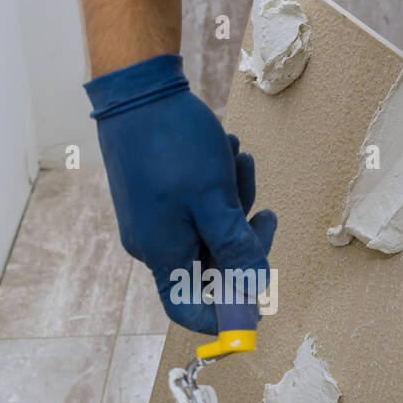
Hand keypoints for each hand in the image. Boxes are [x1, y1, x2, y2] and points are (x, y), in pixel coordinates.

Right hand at [84, 54, 276, 333]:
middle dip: (242, 241)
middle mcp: (153, 243)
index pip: (188, 308)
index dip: (224, 311)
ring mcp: (153, 218)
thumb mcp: (215, 200)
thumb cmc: (173, 144)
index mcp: (162, 254)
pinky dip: (216, 186)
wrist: (137, 90)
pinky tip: (224, 153)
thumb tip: (254, 290)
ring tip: (240, 163)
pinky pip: (195, 206)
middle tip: (265, 215)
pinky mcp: (156, 195)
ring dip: (233, 202)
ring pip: (206, 230)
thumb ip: (235, 249)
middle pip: (208, 266)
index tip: (257, 297)